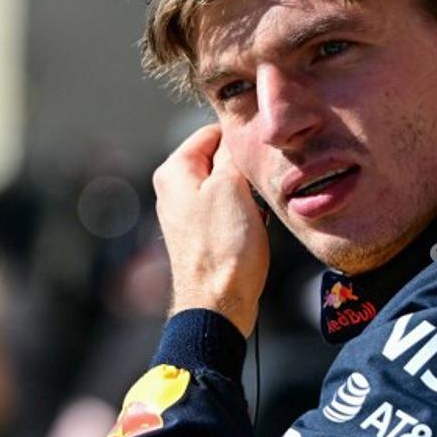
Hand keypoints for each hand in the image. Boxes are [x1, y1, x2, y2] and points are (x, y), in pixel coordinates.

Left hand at [153, 124, 269, 335]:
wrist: (219, 304)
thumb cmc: (223, 247)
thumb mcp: (232, 187)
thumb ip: (233, 154)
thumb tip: (239, 135)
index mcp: (174, 170)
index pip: (212, 132)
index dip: (241, 139)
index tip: (262, 151)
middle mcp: (174, 189)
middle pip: (219, 159)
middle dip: (245, 169)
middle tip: (262, 183)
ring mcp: (187, 213)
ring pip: (228, 184)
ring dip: (248, 193)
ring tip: (258, 209)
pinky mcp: (202, 233)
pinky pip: (228, 209)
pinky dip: (245, 212)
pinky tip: (254, 226)